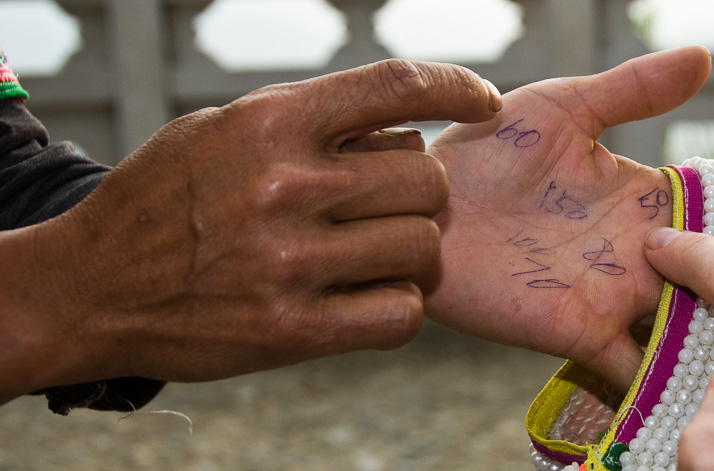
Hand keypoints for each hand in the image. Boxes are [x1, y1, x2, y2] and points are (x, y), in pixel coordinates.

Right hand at [0, 59, 500, 400]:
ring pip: (422, 248)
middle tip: (391, 205)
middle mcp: (286, 186)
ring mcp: (291, 262)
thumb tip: (402, 128)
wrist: (93, 286)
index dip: (458, 87)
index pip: (398, 85)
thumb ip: (309, 123)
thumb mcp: (222, 131)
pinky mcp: (293, 331)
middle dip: (423, 192)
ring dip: (413, 250)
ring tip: (376, 250)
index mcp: (270, 122)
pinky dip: (398, 304)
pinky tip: (370, 295)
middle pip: (427, 180)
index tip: (483, 101)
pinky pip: (400, 314)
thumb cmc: (164, 200)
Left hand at [420, 46, 710, 390]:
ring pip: (686, 330)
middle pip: (712, 282)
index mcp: (641, 200)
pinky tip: (695, 389)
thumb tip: (705, 57)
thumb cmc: (487, 147)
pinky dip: (664, 384)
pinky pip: (632, 368)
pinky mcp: (576, 332)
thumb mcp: (562, 108)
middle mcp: (636, 253)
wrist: (425, 201)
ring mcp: (610, 296)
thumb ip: (632, 90)